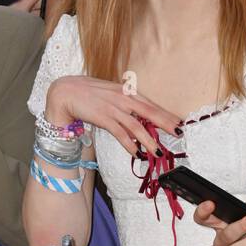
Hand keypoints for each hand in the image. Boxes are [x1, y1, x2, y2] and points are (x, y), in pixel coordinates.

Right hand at [44, 77, 181, 158]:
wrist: (65, 92)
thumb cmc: (87, 93)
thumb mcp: (110, 94)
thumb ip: (124, 102)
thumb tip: (137, 115)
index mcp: (126, 91)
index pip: (151, 104)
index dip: (166, 114)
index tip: (179, 122)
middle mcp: (123, 98)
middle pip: (150, 112)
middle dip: (166, 124)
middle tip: (179, 133)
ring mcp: (114, 108)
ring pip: (137, 126)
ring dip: (149, 140)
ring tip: (158, 151)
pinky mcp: (104, 118)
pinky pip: (121, 134)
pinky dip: (130, 144)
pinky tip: (137, 153)